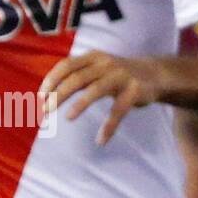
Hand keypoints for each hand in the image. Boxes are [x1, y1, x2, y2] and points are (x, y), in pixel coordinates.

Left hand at [39, 51, 162, 145]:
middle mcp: (105, 64)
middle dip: (58, 95)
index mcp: (93, 57)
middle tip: (45, 111)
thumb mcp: (97, 68)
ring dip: (79, 105)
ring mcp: (121, 76)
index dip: (51, 80)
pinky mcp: (135, 91)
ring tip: (68, 118)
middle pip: (76, 78)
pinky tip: (100, 140)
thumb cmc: (117, 74)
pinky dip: (109, 126)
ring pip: (96, 91)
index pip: (66, 65)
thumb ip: (77, 75)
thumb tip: (48, 93)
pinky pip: (119, 110)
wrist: (156, 74)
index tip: (40, 97)